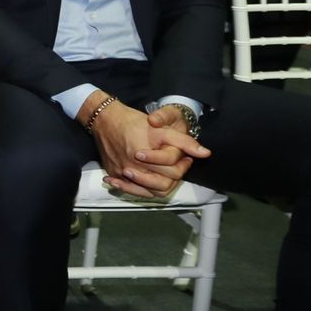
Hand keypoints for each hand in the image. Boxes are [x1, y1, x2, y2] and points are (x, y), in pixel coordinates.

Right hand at [88, 97, 209, 197]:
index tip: (185, 158)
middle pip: (161, 186)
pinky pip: (128, 189)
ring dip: (156, 186)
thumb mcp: (162, 129)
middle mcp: (133, 169)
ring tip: (161, 174)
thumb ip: (184, 142)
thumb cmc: (133, 122)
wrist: (104, 119)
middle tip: (176, 166)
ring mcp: (121, 173)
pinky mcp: (113, 173)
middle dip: (171, 177)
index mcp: (147, 159)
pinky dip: (135, 188)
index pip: (173, 174)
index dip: (183, 166)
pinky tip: (139, 182)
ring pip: (146, 192)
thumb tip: (205, 153)